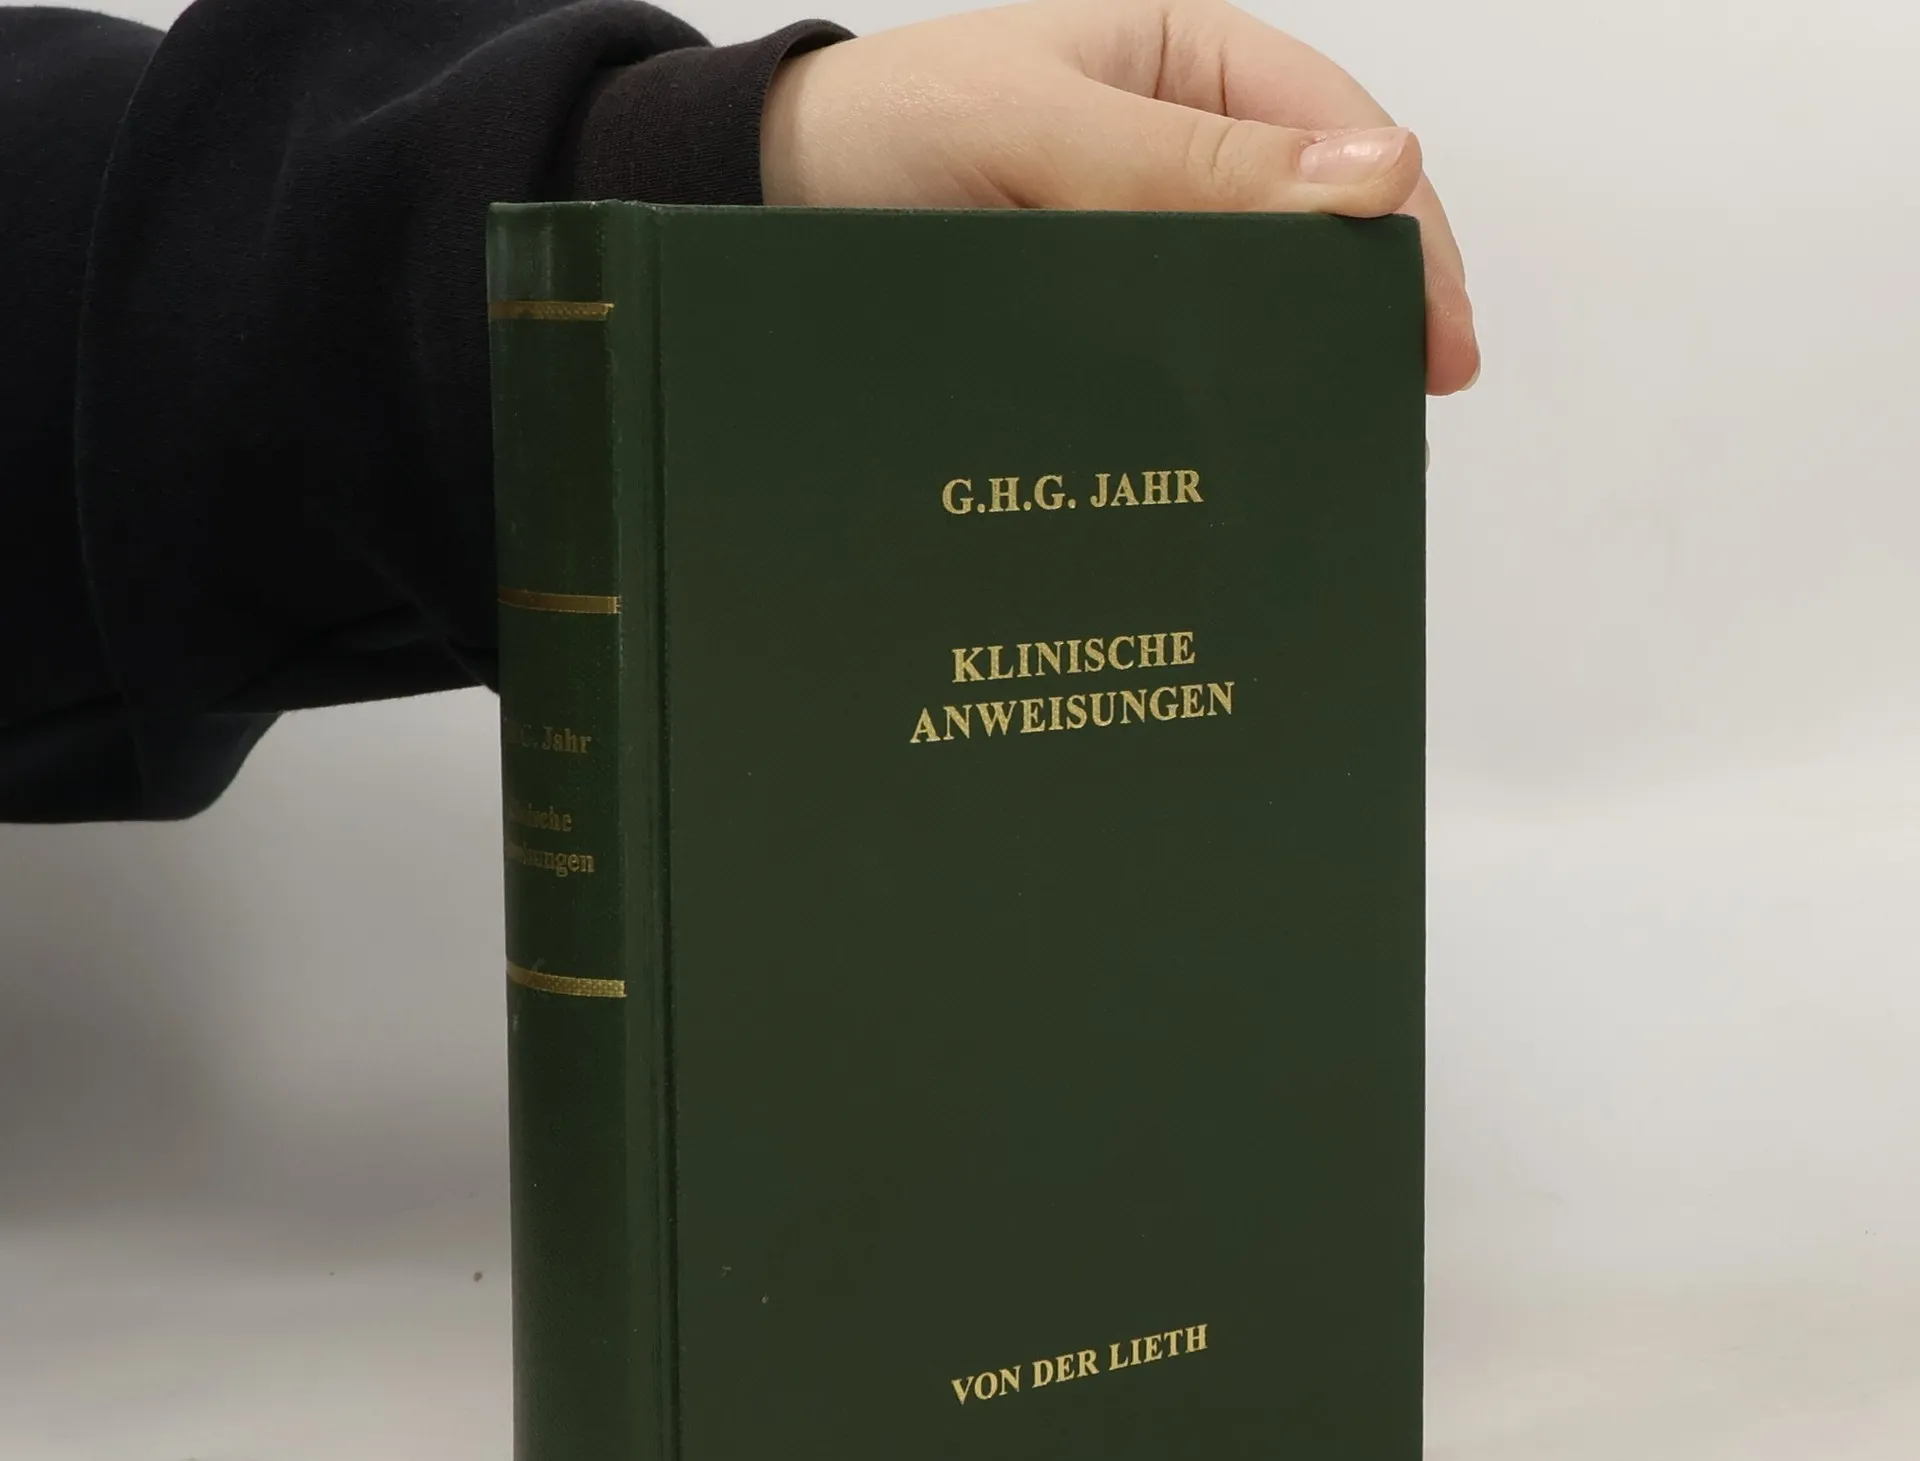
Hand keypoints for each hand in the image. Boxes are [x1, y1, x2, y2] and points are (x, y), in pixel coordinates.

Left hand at [763, 0, 1476, 395]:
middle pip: (1313, 236)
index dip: (1407, 238)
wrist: (760, 205)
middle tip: (1392, 416)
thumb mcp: (1038, 124)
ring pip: (1247, 312)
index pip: (1344, 141)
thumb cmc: (886, 127)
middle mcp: (1179, 159)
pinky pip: (1168, 364)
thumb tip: (1379, 176)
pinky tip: (1224, 461)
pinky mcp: (1087, 325)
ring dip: (1285, 375)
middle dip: (1361, 317)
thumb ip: (1190, 161)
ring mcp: (1135, 249)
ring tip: (1321, 454)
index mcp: (1191, 68)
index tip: (1438, 341)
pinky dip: (1203, 411)